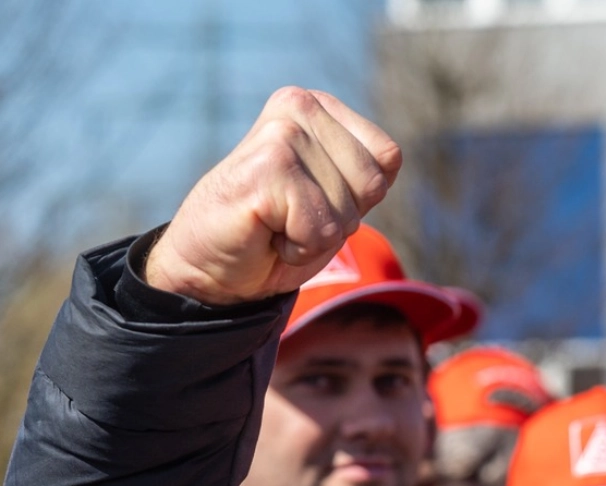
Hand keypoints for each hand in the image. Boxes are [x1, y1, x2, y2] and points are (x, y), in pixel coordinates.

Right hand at [145, 88, 400, 305]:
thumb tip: (393, 155)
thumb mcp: (335, 195)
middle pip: (372, 185)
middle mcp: (298, 106)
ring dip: (319, 234)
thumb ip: (363, 171)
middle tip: (294, 213)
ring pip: (347, 211)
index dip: (360, 196)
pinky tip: (266, 230)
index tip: (315, 197)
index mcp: (317, 104)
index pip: (387, 157)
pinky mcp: (267, 168)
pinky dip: (299, 246)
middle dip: (342, 217)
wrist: (212, 262)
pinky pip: (320, 230)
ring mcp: (282, 133)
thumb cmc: (278, 230)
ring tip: (278, 221)